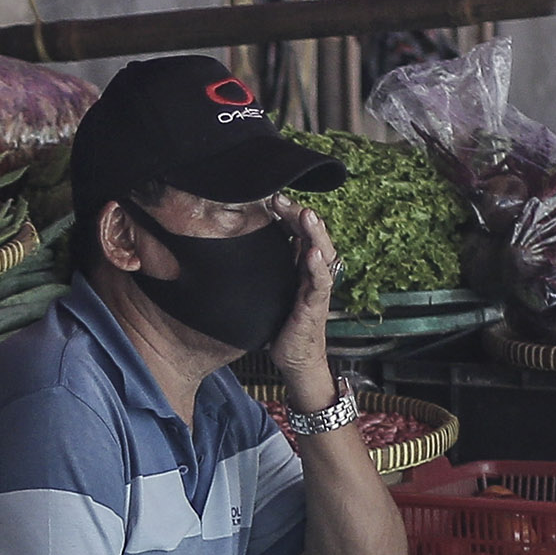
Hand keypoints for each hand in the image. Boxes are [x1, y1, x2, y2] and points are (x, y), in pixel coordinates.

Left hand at [271, 201, 337, 400]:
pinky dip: (317, 267)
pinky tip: (313, 252)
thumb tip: (232, 246)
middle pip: (313, 235)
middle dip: (300, 215)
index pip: (299, 231)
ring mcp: (317, 287)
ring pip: (323, 253)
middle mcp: (313, 271)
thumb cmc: (281, 321)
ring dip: (316, 233)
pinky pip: (320, 283)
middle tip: (282, 197)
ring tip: (308, 214)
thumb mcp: (269, 287)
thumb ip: (263, 267)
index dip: (288, 213)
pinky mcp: (315, 305)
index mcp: (302, 264)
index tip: (271, 197)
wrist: (294, 357)